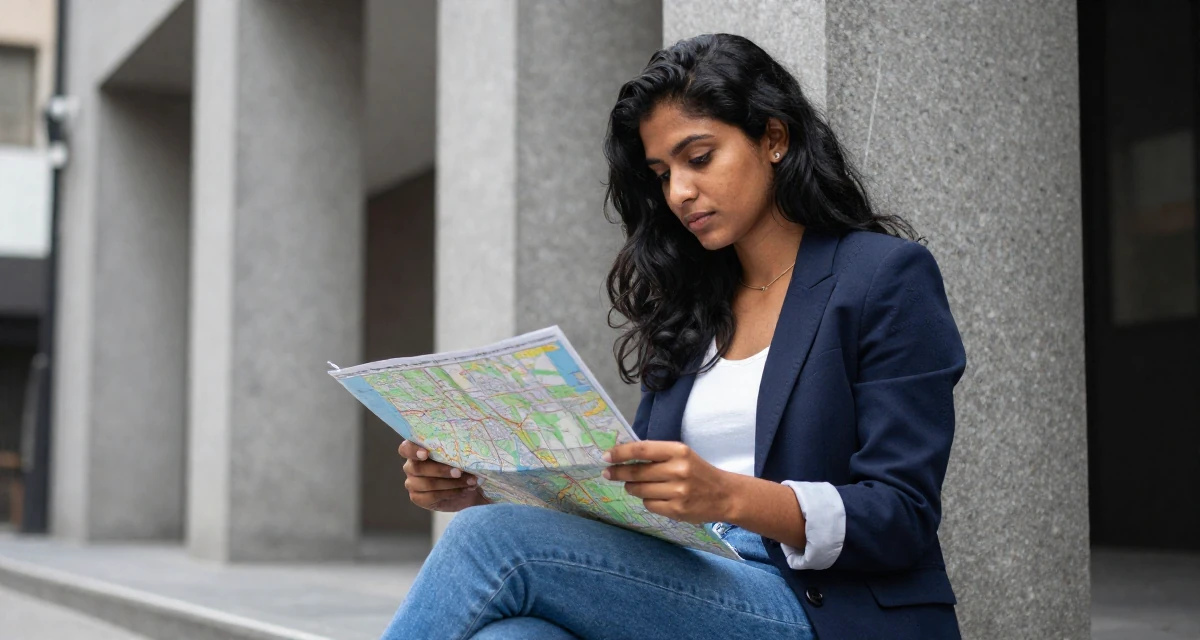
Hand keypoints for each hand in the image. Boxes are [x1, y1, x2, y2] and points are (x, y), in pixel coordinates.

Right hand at [398, 440, 488, 511]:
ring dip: (451, 483)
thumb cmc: (461, 463)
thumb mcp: (459, 453)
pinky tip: (464, 490)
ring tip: (470, 481)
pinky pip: (432, 496)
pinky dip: (451, 493)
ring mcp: (412, 483)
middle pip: (418, 468)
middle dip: (441, 470)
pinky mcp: (418, 498)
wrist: (467, 485)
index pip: (405, 448)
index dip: (413, 451)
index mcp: (417, 450)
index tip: (426, 454)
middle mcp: (411, 466)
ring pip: (428, 483)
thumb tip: (463, 444)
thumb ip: (454, 447)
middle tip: (459, 471)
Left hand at [602, 441, 734, 523]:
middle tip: (607, 473)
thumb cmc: (698, 471)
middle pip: (636, 472)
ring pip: (639, 490)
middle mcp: (678, 470)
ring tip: (635, 485)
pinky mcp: (677, 510)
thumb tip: (622, 456)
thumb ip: (657, 455)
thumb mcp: (682, 455)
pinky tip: (655, 497)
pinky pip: (649, 505)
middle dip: (618, 473)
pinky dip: (647, 500)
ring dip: (632, 487)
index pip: (642, 450)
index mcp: (679, 451)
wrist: (724, 495)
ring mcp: (678, 492)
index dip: (620, 453)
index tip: (606, 456)